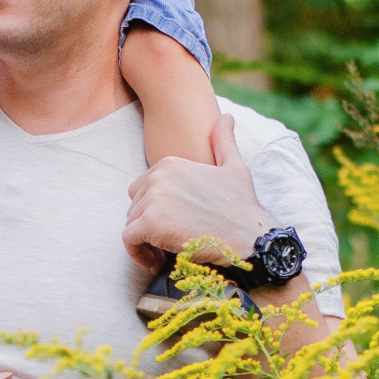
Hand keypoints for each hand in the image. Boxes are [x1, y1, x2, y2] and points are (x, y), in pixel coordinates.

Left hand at [123, 114, 279, 271]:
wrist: (249, 238)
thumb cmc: (242, 207)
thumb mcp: (234, 168)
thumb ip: (223, 142)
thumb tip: (225, 117)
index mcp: (169, 163)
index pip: (143, 188)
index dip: (155, 209)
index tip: (172, 225)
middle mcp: (157, 177)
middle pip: (135, 205)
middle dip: (148, 224)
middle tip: (168, 242)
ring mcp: (152, 199)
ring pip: (131, 223)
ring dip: (145, 241)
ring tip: (165, 254)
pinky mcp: (149, 223)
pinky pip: (129, 240)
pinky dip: (138, 254)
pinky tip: (158, 262)